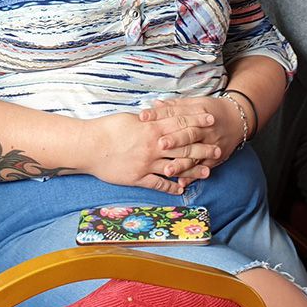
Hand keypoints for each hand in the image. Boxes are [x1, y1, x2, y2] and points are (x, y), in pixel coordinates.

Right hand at [81, 111, 220, 195]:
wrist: (89, 147)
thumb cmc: (106, 129)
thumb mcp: (129, 119)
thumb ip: (146, 121)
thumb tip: (156, 117)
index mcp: (151, 129)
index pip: (179, 123)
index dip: (196, 121)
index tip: (210, 120)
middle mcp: (152, 146)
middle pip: (183, 147)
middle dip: (202, 148)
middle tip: (218, 149)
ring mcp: (146, 164)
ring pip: (175, 167)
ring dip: (193, 170)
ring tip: (208, 172)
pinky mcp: (138, 177)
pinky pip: (158, 183)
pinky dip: (171, 186)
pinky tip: (181, 189)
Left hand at [145, 95, 246, 172]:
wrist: (237, 120)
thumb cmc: (211, 110)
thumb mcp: (194, 104)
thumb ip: (174, 106)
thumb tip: (154, 105)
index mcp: (198, 112)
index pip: (176, 113)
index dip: (159, 115)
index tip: (143, 117)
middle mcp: (205, 128)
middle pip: (189, 134)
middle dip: (175, 140)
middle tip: (159, 145)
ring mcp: (211, 144)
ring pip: (196, 154)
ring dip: (181, 164)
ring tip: (167, 170)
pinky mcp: (215, 158)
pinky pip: (203, 168)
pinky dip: (193, 176)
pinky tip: (182, 184)